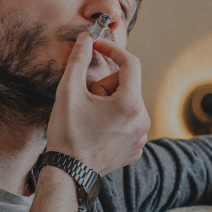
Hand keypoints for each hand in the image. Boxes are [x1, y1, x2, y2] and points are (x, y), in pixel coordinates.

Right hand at [45, 33, 148, 175]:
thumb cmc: (68, 134)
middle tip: (86, 100)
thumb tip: (86, 39)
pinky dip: (114, 121)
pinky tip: (98, 132)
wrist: (68, 173)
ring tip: (91, 119)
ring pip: (127, 104)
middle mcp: (143, 120)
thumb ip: (79, 61)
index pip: (130, 64)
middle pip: (127, 86)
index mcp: (130, 104)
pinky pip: (129, 122)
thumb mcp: (69, 92)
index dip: (113, 51)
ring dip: (109, 104)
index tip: (97, 47)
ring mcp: (142, 136)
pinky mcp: (137, 148)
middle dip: (105, 86)